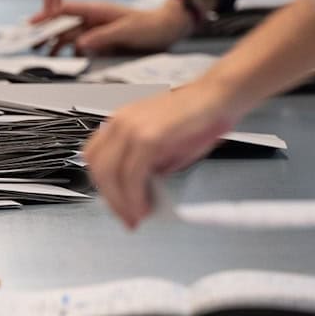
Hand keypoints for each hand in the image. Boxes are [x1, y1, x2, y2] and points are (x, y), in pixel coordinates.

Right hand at [34, 0, 192, 55]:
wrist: (167, 28)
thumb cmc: (151, 26)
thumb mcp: (128, 31)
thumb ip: (104, 37)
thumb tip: (81, 44)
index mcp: (98, 10)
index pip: (67, 9)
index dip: (48, 14)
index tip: (31, 22)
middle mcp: (95, 17)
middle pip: (64, 22)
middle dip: (45, 30)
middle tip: (29, 40)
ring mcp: (97, 27)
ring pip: (70, 33)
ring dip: (55, 41)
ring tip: (41, 51)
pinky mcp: (102, 37)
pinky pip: (80, 42)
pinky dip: (68, 48)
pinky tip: (60, 54)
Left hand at [84, 79, 242, 229]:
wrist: (219, 97)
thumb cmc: (197, 119)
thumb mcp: (163, 148)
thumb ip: (147, 167)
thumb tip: (139, 193)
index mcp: (119, 123)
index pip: (95, 159)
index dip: (104, 187)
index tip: (118, 206)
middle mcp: (120, 122)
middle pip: (98, 169)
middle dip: (112, 200)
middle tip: (128, 218)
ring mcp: (131, 127)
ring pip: (111, 174)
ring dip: (122, 202)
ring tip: (137, 216)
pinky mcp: (148, 136)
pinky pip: (132, 174)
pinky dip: (135, 196)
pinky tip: (144, 205)